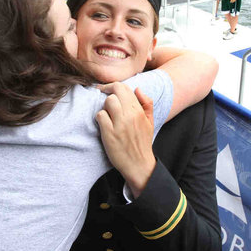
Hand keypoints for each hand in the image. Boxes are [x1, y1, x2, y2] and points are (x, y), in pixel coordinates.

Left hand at [96, 83, 154, 197]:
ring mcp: (119, 124)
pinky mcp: (109, 133)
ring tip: (107, 114)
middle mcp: (130, 115)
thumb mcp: (150, 121)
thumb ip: (147, 103)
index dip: (113, 86)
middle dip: (107, 93)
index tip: (106, 89)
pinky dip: (100, 118)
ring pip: (107, 102)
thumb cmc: (143, 142)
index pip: (124, 88)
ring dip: (105, 106)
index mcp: (139, 111)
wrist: (139, 164)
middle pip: (115, 91)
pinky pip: (100, 115)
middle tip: (104, 100)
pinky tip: (104, 124)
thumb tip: (138, 89)